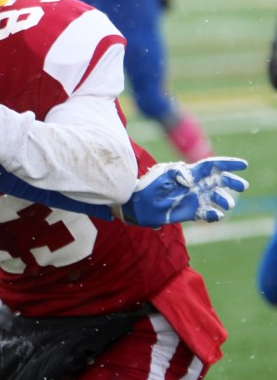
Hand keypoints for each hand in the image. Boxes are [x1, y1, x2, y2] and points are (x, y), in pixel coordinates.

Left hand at [120, 157, 248, 226]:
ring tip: (227, 204)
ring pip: (215, 197)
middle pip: (218, 181)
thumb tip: (191, 179)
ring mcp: (193, 198)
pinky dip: (214, 214)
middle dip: (232, 182)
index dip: (228, 164)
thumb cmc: (147, 187)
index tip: (244, 165)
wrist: (137, 205)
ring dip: (224, 200)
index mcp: (188, 173)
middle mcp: (194, 185)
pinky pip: (206, 213)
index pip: (212, 165)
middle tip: (242, 186)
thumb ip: (176, 173)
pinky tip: (216, 215)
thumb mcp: (161, 176)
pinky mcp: (190, 211)